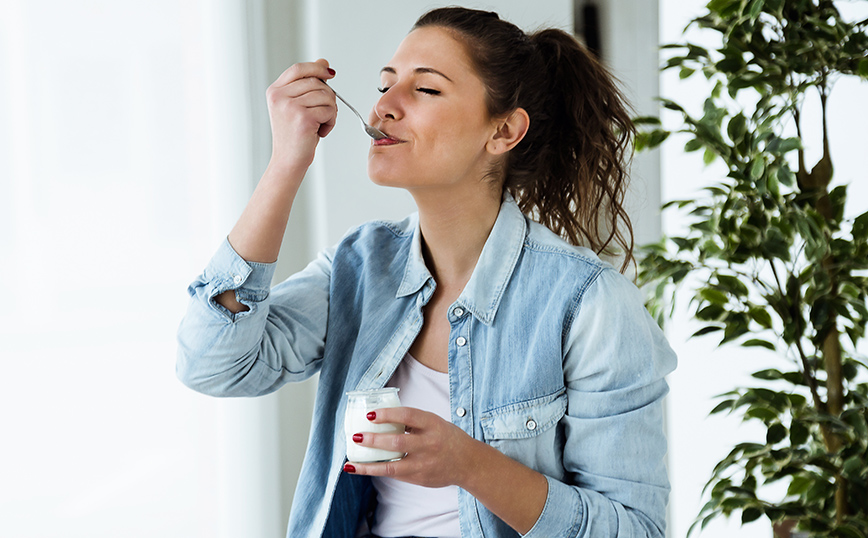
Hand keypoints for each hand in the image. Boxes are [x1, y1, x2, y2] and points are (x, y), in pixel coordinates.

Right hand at [265, 59, 336, 172]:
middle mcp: (279, 96)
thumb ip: (307, 84)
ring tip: (320, 124)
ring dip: (330, 112)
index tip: (330, 74)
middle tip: (323, 114)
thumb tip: (323, 62)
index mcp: (275, 91)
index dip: (316, 68)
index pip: (298, 69)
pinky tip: (320, 131)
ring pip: (326, 96)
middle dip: (327, 97)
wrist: (288, 160)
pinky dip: (331, 122)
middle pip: (316, 82)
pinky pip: (329, 110)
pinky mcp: (303, 118)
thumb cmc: (294, 135)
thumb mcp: (298, 105)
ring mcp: (290, 106)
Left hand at [344, 406, 474, 487]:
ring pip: (392, 466)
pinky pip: (395, 474)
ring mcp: (424, 464)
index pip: (407, 416)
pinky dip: (377, 471)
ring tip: (351, 462)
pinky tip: (363, 469)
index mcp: (432, 424)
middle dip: (374, 440)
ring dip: (369, 465)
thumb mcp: (434, 423)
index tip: (370, 414)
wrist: (468, 463)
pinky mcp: (419, 478)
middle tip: (357, 436)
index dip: (387, 414)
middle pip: (397, 442)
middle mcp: (428, 444)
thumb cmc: (446, 438)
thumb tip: (381, 416)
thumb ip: (412, 421)